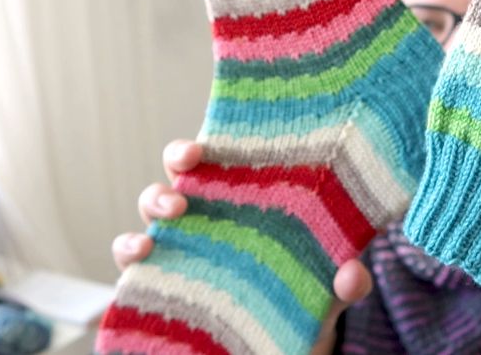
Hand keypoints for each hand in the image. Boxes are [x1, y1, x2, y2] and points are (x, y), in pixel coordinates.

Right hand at [110, 139, 372, 354]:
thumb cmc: (305, 300)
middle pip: (178, 180)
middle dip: (173, 168)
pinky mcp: (165, 283)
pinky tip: (141, 256)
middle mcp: (210, 219)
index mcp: (250, 203)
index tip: (204, 145)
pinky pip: (135, 266)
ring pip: (149, 216)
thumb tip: (352, 275)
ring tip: (165, 222)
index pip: (225, 162)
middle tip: (186, 177)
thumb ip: (347, 283)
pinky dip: (128, 254)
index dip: (207, 147)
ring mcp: (183, 249)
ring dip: (149, 210)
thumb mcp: (331, 290)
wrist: (286, 347)